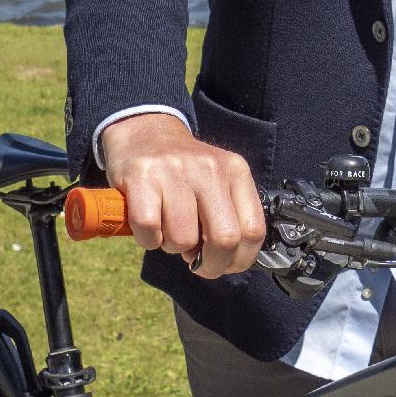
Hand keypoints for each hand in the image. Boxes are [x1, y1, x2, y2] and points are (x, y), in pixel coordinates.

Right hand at [97, 112, 266, 277]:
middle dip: (210, 264)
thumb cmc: (182, 170)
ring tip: (168, 230)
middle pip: (224, 239)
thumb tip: (228, 261)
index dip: (240, 260)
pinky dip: (148, 239)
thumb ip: (229, 215)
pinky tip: (149, 225)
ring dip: (173, 248)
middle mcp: (209, 168)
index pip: (253, 230)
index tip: (225, 265)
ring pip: (183, 239)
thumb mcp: (217, 180)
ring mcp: (175, 171)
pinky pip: (150, 231)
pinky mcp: (142, 177)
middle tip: (196, 262)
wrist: (144, 131)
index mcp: (235, 171)